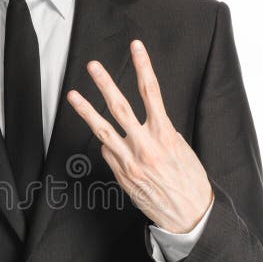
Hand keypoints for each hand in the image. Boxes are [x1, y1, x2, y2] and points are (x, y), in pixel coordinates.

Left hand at [67, 40, 212, 233]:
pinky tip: (108, 141)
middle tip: (93, 66)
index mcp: (165, 134)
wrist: (189, 214)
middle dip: (105, 84)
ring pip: (102, 130)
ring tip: (72, 95)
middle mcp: (144, 145)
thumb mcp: (181, 147)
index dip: (143, 66)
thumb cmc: (190, 180)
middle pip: (120, 107)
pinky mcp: (121, 175)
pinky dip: (107, 143)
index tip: (136, 46)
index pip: (151, 91)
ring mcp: (129, 161)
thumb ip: (159, 131)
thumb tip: (140, 122)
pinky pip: (109, 152)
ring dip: (86, 110)